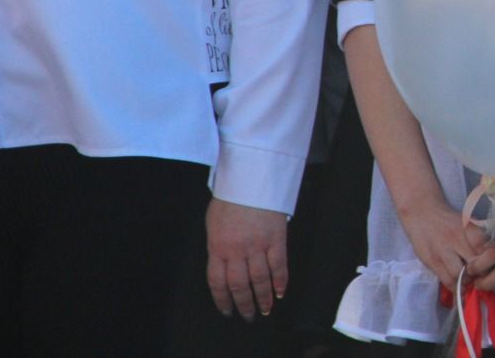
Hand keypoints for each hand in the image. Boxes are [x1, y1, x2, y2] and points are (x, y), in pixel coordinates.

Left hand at [205, 197, 287, 320]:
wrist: (250, 178)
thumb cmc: (230, 197)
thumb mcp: (214, 223)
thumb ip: (218, 245)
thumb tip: (224, 263)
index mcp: (217, 247)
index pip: (217, 282)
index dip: (223, 300)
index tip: (228, 311)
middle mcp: (236, 251)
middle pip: (239, 286)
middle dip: (244, 304)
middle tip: (249, 316)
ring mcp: (257, 246)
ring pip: (260, 280)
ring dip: (264, 298)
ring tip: (267, 309)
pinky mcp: (276, 238)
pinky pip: (279, 265)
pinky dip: (281, 281)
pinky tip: (281, 292)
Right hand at [399, 195, 488, 291]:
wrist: (422, 213)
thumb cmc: (449, 221)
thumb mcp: (467, 225)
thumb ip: (479, 241)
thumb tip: (491, 261)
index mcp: (470, 229)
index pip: (486, 251)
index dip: (491, 262)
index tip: (492, 267)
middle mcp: (457, 239)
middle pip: (475, 264)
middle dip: (480, 274)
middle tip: (482, 276)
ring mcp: (443, 250)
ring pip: (459, 275)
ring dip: (466, 281)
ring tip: (468, 279)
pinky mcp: (432, 261)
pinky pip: (446, 280)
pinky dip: (454, 287)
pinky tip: (458, 285)